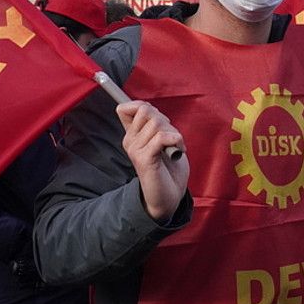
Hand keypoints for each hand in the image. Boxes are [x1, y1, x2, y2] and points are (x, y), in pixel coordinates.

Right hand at [117, 101, 189, 221]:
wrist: (169, 196)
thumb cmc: (169, 168)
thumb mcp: (161, 140)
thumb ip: (154, 125)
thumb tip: (147, 107)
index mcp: (132, 135)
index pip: (125, 108)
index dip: (143, 106)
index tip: (159, 121)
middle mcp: (130, 141)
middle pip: (146, 111)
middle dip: (165, 120)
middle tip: (171, 138)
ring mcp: (135, 150)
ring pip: (157, 123)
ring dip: (173, 133)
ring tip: (175, 147)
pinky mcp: (144, 159)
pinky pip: (161, 137)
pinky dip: (176, 140)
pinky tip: (178, 151)